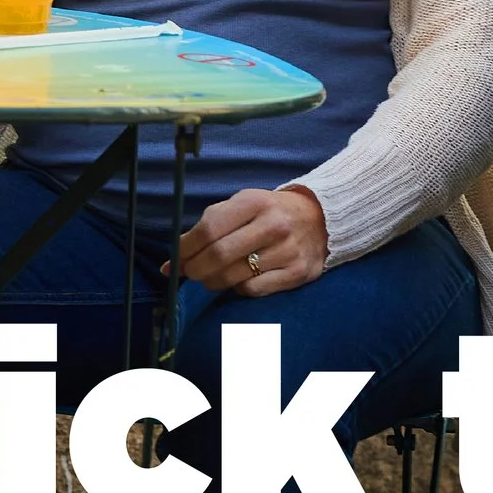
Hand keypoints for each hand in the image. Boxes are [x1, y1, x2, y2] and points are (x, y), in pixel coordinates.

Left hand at [177, 185, 328, 296]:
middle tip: (191, 273)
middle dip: (195, 270)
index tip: (174, 260)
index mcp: (254, 202)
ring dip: (213, 281)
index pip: (209, 229)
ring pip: (233, 277)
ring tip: (212, 277)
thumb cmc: (270, 213)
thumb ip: (208, 228)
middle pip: (219, 256)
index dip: (185, 249)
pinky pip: (253, 290)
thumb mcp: (242, 206)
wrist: (321, 219)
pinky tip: (240, 279)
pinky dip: (238, 288)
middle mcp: (273, 225)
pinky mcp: (297, 273)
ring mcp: (287, 251)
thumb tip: (172, 263)